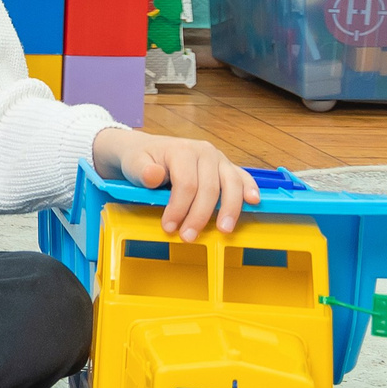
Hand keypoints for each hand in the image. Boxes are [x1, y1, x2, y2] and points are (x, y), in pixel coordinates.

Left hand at [93, 127, 261, 240]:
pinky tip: (254, 202)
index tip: (169, 227)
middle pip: (210, 188)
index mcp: (182, 150)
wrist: (146, 151)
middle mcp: (205, 152)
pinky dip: (250, 189)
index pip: (186, 184)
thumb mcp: (133, 164)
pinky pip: (242, 177)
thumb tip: (154, 175)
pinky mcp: (227, 167)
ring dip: (230, 209)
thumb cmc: (141, 161)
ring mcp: (219, 159)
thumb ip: (141, 170)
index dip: (179, 208)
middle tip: (189, 236)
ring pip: (231, 184)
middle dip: (200, 216)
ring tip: (224, 230)